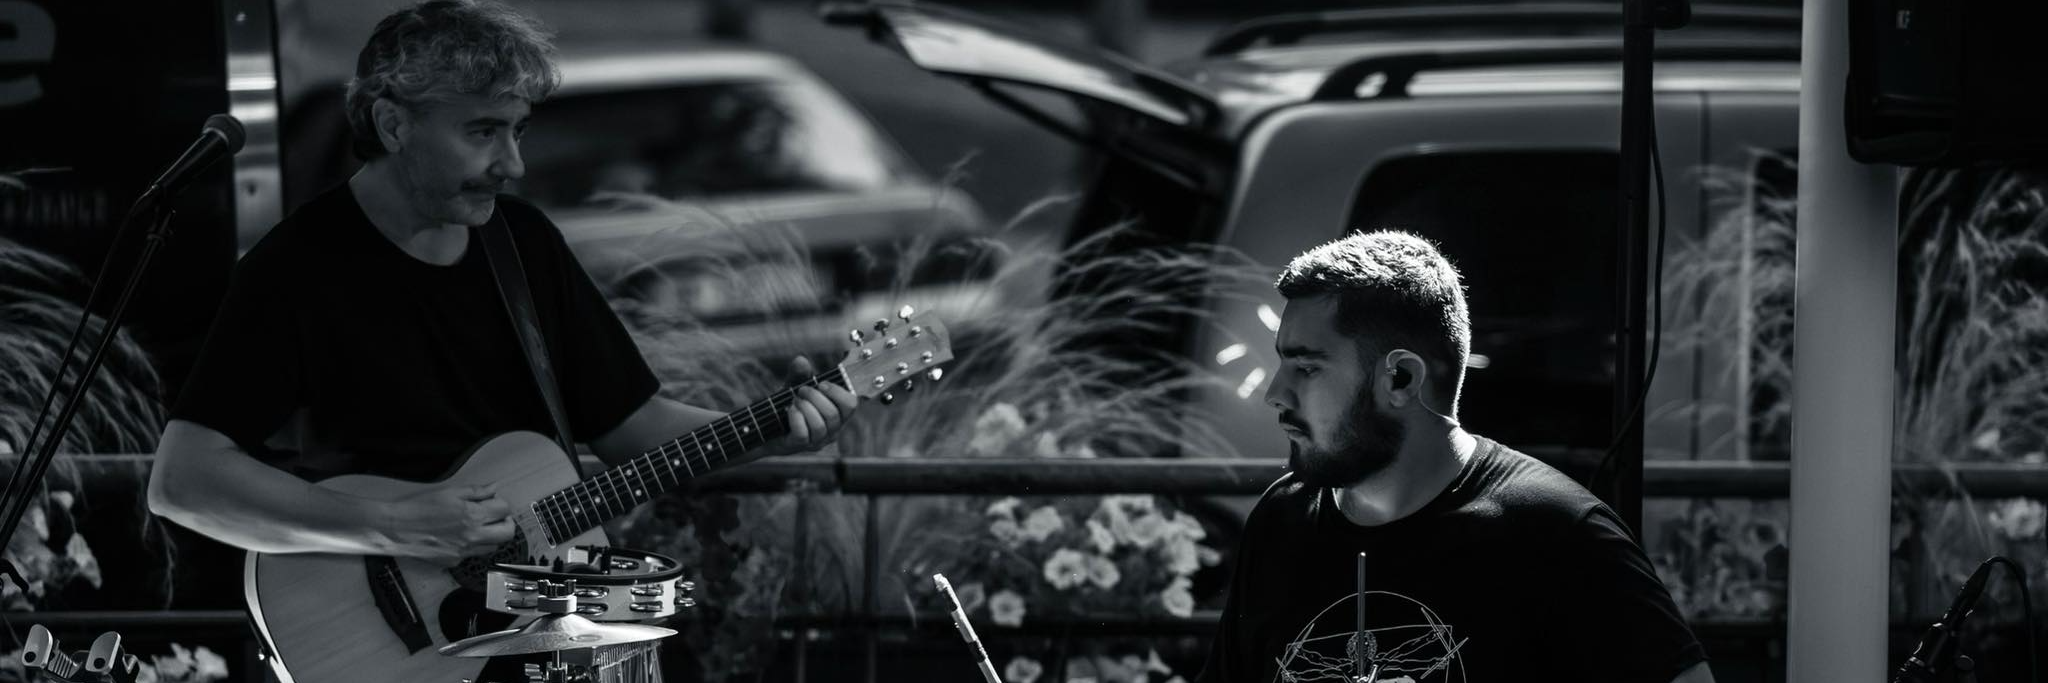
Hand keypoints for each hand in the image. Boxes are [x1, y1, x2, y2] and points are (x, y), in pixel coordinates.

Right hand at [382, 484, 515, 564]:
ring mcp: (464, 551)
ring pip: (493, 547)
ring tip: (478, 527)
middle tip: (495, 516)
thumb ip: (476, 492)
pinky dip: (472, 546)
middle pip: (507, 533)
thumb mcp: (449, 492)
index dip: (501, 504)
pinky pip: (472, 555)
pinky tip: (459, 537)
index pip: (505, 510)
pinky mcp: (454, 561)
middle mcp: (472, 536)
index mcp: (472, 515)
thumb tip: (494, 489)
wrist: (395, 528)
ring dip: (491, 536)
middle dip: (505, 523)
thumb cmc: (418, 508)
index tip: (494, 502)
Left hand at [764, 356, 858, 455]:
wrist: (768, 425)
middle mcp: (832, 430)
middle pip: (833, 414)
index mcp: (838, 415)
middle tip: (802, 390)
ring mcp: (817, 440)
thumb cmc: (789, 404)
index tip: (822, 384)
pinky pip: (802, 433)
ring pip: (819, 424)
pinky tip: (790, 410)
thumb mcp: (794, 385)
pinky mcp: (800, 445)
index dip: (838, 392)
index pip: (851, 405)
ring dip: (805, 407)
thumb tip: (801, 361)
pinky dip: (795, 417)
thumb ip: (799, 373)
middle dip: (815, 396)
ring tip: (795, 400)